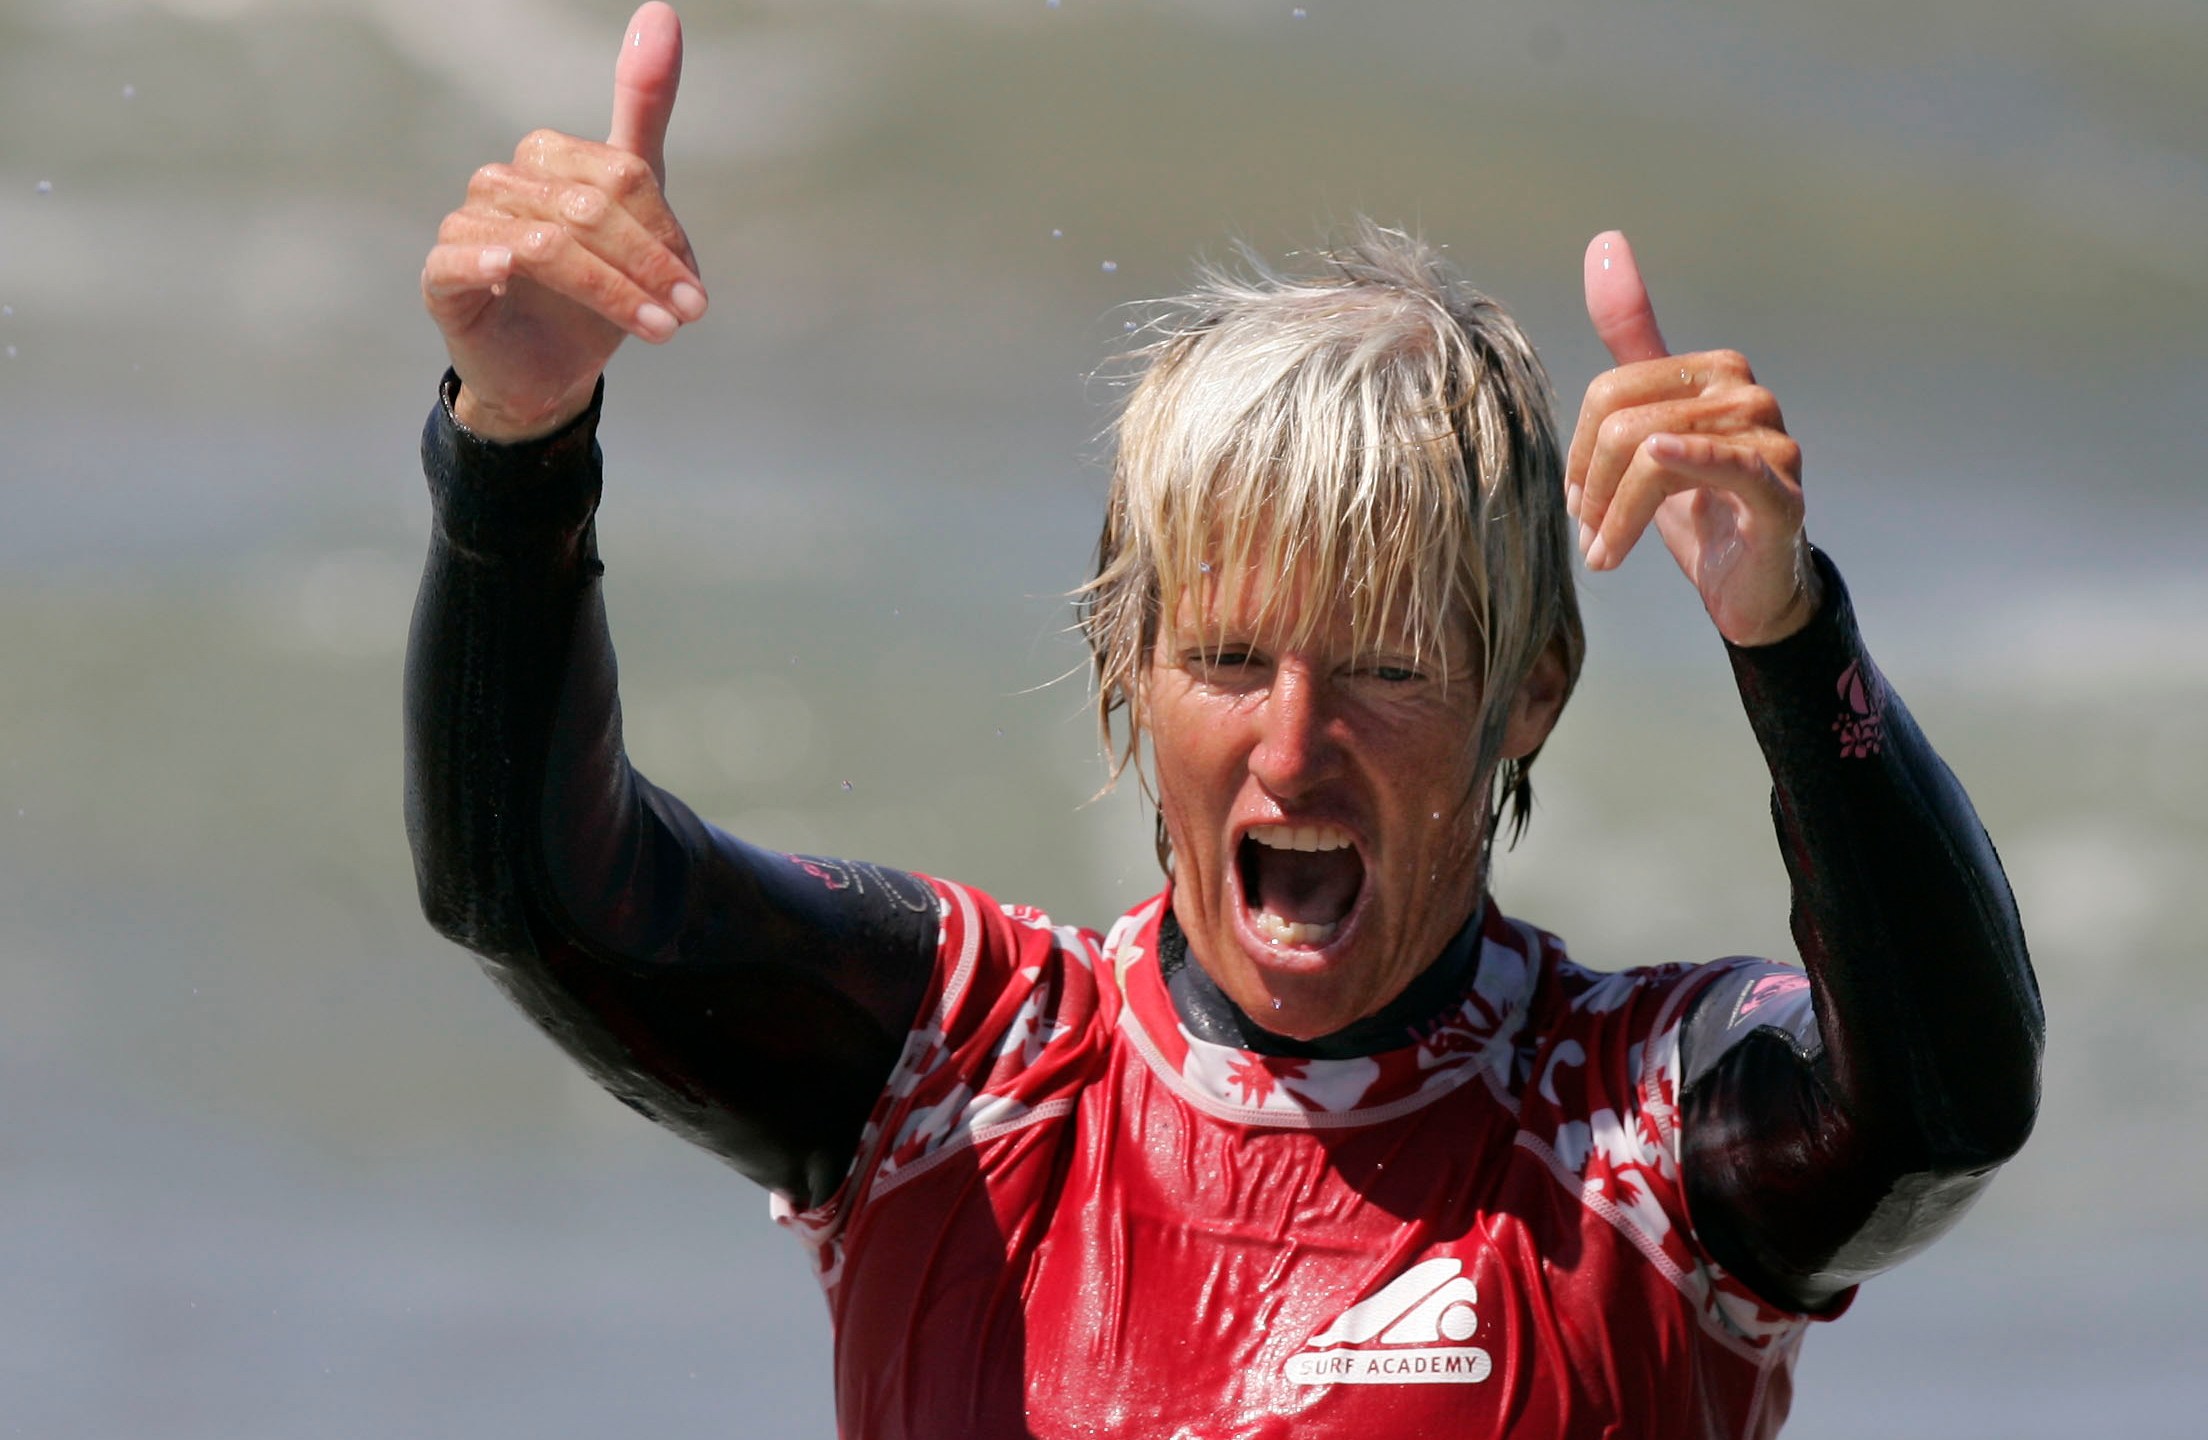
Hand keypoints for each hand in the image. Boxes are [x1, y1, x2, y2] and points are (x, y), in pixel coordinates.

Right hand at [420, 2, 703, 441]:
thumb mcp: (634, 204)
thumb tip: (660, 10)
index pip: (621, 176)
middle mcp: (503, 182)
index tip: (694, 291)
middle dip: (648, 266)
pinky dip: (488, 264)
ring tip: (657, 331)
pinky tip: (511, 278)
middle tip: (688, 314)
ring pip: (545, 243)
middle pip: (589, 208)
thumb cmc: (595, 291)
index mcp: (548, 157)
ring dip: (610, 291)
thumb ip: (643, 111)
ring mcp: (468, 226)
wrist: (550, 371)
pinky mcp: (442, 275)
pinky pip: (460, 258)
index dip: (664, 234)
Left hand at [1565, 231, 1820, 646]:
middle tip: (1589, 532)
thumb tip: (1606, 239)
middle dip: (1592, 485)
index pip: (1610, 391)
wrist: (1750, 584)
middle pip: (1623, 421)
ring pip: (1651, 454)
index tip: (1579, 499)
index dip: (1579, 451)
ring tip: (1605, 552)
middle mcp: (1747, 392)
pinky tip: (1653, 468)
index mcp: (1713, 371)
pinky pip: (1726, 467)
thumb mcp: (1651, 423)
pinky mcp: (1781, 491)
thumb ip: (1631, 342)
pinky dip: (1686, 464)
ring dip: (1614, 515)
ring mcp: (1771, 439)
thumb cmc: (1697, 506)